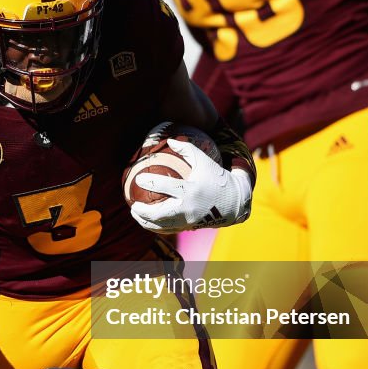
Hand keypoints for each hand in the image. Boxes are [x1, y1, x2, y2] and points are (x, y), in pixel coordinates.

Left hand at [130, 139, 251, 232]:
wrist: (235, 201)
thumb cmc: (217, 178)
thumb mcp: (204, 160)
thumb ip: (186, 149)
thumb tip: (169, 138)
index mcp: (191, 190)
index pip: (167, 186)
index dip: (151, 182)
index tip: (139, 179)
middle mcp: (189, 207)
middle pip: (160, 213)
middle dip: (143, 211)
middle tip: (132, 205)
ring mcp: (189, 220)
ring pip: (162, 226)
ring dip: (146, 222)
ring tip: (135, 214)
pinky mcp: (190, 226)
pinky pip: (169, 230)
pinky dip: (156, 227)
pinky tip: (147, 222)